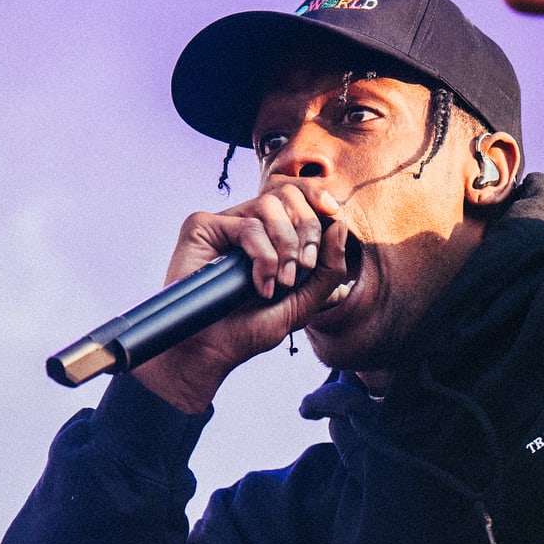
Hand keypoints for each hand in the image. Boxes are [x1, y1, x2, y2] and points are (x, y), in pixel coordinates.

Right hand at [133, 181, 349, 411]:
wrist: (212, 350)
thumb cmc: (251, 329)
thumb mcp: (303, 303)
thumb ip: (328, 269)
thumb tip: (340, 224)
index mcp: (269, 234)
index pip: (298, 197)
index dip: (318, 199)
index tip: (334, 215)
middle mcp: (246, 223)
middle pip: (287, 193)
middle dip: (307, 229)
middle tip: (304, 267)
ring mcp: (223, 224)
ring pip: (269, 206)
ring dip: (285, 246)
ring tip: (281, 282)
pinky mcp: (202, 227)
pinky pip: (248, 225)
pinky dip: (263, 257)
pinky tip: (259, 285)